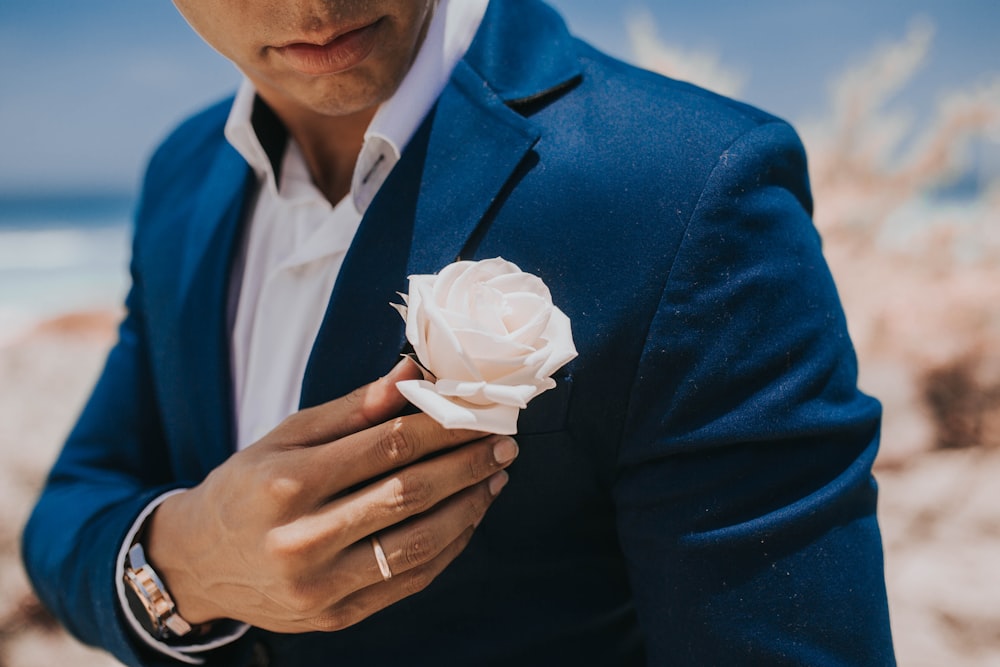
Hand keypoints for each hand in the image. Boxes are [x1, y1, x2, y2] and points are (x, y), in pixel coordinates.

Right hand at [144, 358, 516, 632]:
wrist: (199, 562)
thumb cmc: (247, 486)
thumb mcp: (286, 436)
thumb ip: (354, 408)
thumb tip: (414, 373)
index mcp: (287, 483)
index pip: (388, 446)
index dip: (444, 428)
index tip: (481, 412)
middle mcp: (302, 540)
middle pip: (409, 495)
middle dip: (467, 466)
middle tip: (503, 444)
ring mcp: (320, 587)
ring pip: (418, 545)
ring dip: (468, 508)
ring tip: (494, 478)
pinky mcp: (335, 616)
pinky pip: (409, 582)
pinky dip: (449, 548)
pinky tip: (467, 517)